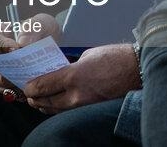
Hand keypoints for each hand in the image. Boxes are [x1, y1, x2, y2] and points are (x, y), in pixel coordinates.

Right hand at [0, 13, 60, 98]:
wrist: (57, 46)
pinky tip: (34, 88)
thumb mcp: (43, 23)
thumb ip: (33, 28)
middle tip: (26, 67)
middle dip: (9, 67)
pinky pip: (11, 93)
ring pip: (0, 81)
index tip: (15, 49)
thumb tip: (23, 43)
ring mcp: (1, 72)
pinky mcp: (10, 86)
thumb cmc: (45, 31)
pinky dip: (22, 91)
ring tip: (32, 78)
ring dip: (15, 81)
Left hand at [24, 43, 140, 113]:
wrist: (139, 69)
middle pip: (46, 102)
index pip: (42, 86)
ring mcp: (85, 105)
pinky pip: (68, 112)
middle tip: (30, 93)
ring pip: (56, 111)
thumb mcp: (88, 55)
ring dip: (45, 106)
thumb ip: (71, 66)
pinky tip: (56, 105)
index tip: (27, 85)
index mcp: (74, 76)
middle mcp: (76, 94)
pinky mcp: (92, 109)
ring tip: (39, 101)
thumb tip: (60, 72)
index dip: (31, 87)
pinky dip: (58, 109)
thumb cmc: (116, 57)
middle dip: (35, 98)